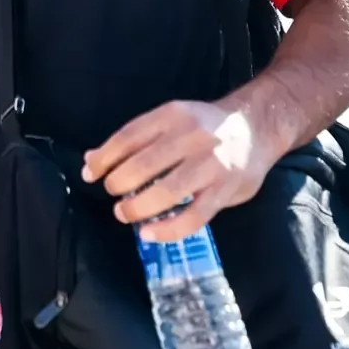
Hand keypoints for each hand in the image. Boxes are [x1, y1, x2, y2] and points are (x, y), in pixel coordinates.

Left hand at [81, 99, 277, 242]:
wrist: (258, 125)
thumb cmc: (205, 126)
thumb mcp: (171, 120)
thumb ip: (136, 139)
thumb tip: (92, 160)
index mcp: (173, 115)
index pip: (128, 137)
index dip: (104, 158)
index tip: (90, 174)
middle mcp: (192, 136)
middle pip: (143, 166)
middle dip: (119, 185)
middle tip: (113, 196)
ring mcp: (212, 164)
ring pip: (167, 192)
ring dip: (138, 208)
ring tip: (124, 213)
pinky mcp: (226, 190)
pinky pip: (193, 217)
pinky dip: (167, 230)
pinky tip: (149, 233)